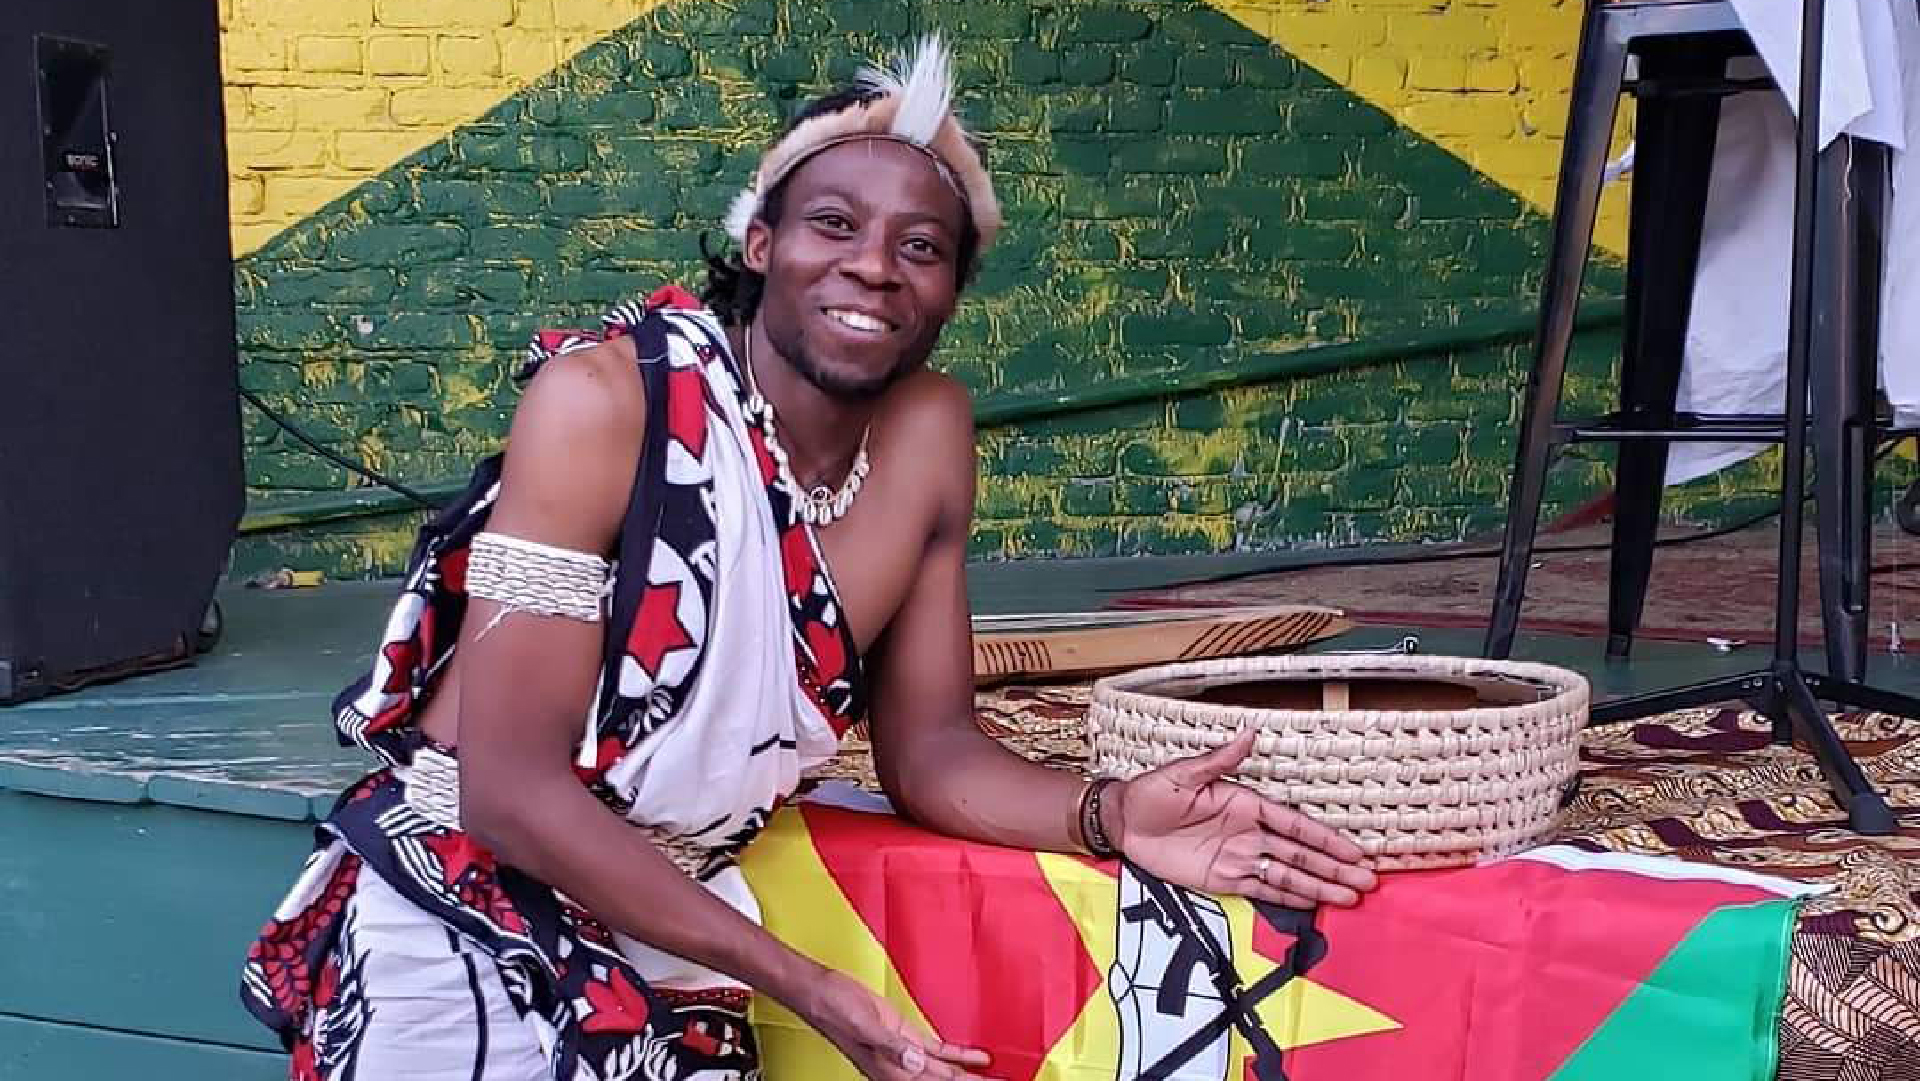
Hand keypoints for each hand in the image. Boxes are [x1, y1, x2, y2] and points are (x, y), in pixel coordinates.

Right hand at [794, 966, 995, 1079]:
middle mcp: (900, 1066)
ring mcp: (903, 1052)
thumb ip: (892, 1045)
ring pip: (943, 1069)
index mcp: (892, 1069)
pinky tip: (976, 1056)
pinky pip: (936, 1050)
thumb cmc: (835, 1009)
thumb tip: (918, 1061)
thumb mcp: (865, 1026)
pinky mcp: (903, 1035)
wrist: (819, 991)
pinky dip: (957, 1053)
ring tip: (995, 1078)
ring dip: (968, 1074)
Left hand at [1105, 726, 1378, 908]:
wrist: (1123, 822)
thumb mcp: (1183, 773)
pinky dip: (1288, 897)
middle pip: (1300, 854)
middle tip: (1366, 881)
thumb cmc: (1152, 792)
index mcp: (1245, 804)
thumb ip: (1219, 760)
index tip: (1354, 851)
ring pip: (1287, 875)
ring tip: (1349, 897)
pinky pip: (1261, 890)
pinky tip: (1313, 904)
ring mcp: (1239, 858)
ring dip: (1319, 886)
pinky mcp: (1223, 879)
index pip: (1294, 825)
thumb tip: (1248, 732)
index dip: (1325, 839)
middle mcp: (1249, 833)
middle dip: (1334, 867)